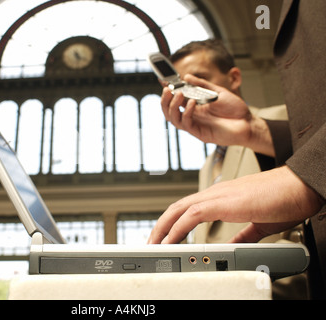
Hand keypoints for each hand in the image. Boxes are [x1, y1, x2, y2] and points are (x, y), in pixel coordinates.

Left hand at [148, 166, 323, 243]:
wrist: (301, 186)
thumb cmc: (285, 200)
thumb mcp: (260, 223)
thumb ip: (244, 233)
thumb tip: (234, 244)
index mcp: (222, 197)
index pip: (189, 207)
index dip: (173, 222)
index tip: (166, 237)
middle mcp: (216, 193)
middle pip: (178, 206)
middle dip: (161, 224)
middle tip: (152, 241)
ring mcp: (219, 195)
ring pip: (180, 209)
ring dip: (164, 227)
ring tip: (154, 243)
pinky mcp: (225, 202)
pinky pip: (193, 215)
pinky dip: (179, 228)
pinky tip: (171, 240)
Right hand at [160, 74, 274, 155]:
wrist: (248, 122)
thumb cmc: (235, 109)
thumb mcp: (217, 92)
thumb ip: (202, 85)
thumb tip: (187, 77)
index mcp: (194, 108)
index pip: (175, 101)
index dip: (168, 93)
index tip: (163, 82)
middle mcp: (192, 117)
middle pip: (170, 112)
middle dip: (165, 101)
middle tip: (167, 89)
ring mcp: (195, 126)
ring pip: (174, 119)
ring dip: (173, 106)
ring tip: (178, 94)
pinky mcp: (200, 134)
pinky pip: (187, 124)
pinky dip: (187, 112)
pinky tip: (192, 103)